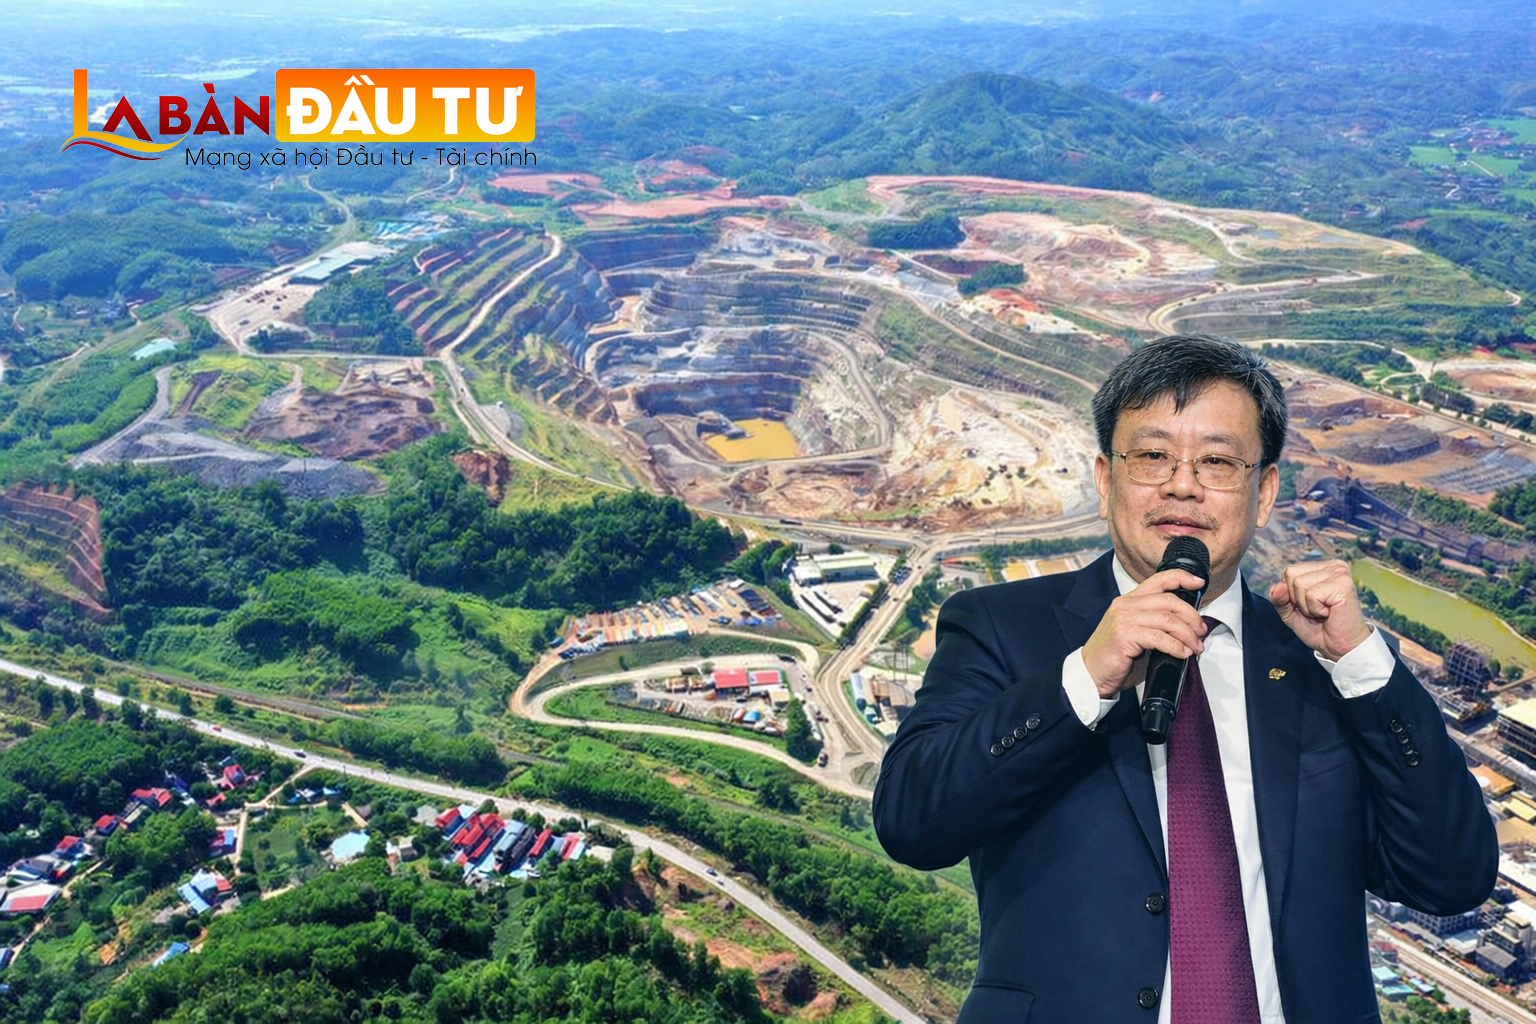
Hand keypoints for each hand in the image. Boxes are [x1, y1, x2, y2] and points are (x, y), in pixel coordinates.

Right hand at [1082, 568, 1208, 698]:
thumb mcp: (1137, 633)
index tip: (1198, 582)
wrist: (1091, 674)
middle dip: (1192, 617)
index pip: (1158, 580)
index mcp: (1129, 600)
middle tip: (1201, 632)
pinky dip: (1176, 646)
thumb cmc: (1116, 657)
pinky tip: (1182, 654)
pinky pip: (1159, 637)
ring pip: (1167, 619)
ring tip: (1195, 647)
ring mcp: (1123, 618)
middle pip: (1169, 601)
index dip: (1181, 577)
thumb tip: (1188, 626)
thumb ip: (1156, 624)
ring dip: (1187, 634)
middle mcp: (1125, 605)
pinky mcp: (1124, 634)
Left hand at [1268, 560, 1372, 660]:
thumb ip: (1279, 598)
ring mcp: (1340, 573)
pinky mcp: (1343, 585)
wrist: (1340, 648)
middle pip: (1291, 575)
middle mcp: (1333, 566)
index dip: (1290, 594)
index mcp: (1322, 568)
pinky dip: (1315, 609)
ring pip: (1299, 584)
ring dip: (1307, 606)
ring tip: (1323, 612)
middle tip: (1317, 610)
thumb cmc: (1319, 629)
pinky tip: (1329, 613)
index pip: (1289, 571)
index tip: (1309, 605)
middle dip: (1297, 599)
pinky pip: (1312, 595)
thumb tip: (1277, 587)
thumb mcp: (1290, 612)